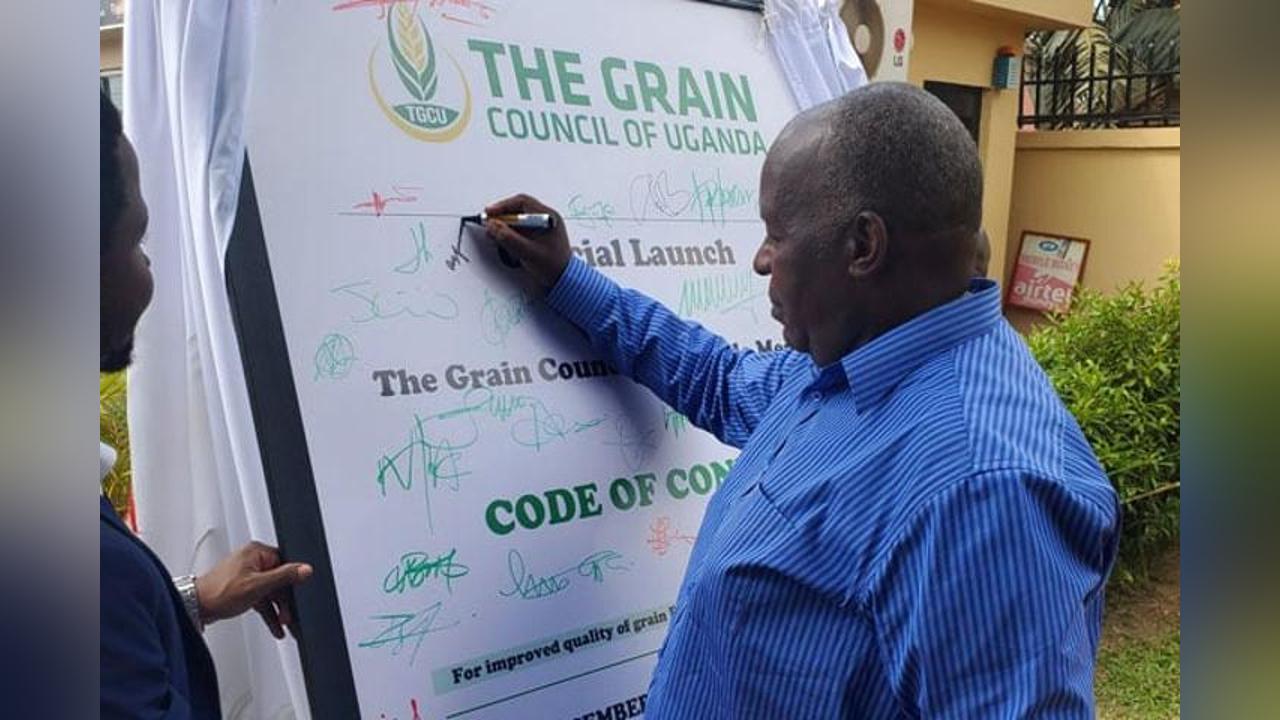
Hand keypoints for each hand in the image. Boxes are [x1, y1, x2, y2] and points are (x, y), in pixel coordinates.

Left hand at [195, 541, 312, 638]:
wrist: (195, 608)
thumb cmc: (218, 593)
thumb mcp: (258, 585)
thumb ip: (284, 577)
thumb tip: (305, 569)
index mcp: (256, 552)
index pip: (285, 563)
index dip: (292, 582)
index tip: (295, 597)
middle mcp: (252, 560)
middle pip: (279, 580)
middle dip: (283, 601)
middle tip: (287, 616)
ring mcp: (247, 574)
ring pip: (271, 591)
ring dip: (277, 609)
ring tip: (282, 623)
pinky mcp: (243, 587)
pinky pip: (262, 597)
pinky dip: (268, 611)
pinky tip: (274, 624)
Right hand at [483, 194, 571, 290]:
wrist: (564, 279)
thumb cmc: (553, 266)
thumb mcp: (528, 252)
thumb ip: (509, 238)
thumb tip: (492, 225)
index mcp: (548, 217)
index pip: (522, 202)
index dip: (503, 206)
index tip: (489, 213)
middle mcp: (545, 218)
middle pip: (519, 209)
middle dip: (502, 216)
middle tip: (488, 223)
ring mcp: (541, 227)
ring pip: (518, 220)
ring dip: (504, 226)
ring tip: (493, 235)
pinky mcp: (537, 235)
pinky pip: (520, 229)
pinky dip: (510, 233)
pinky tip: (503, 241)